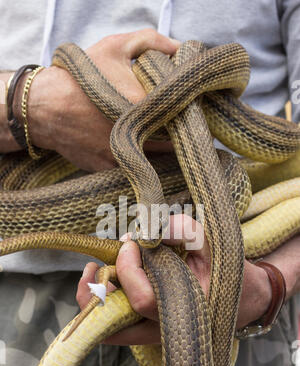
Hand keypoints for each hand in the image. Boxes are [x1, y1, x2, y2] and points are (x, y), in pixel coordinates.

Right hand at [14, 29, 178, 170]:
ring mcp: (125, 155)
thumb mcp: (115, 47)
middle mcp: (138, 134)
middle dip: (180, 133)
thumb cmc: (82, 77)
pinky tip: (138, 145)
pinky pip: (136, 167)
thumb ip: (152, 42)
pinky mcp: (112, 168)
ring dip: (163, 148)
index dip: (194, 113)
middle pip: (176, 141)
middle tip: (182, 124)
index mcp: (145, 104)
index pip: (186, 115)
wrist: (45, 107)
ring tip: (160, 133)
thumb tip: (182, 48)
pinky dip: (141, 158)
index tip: (195, 109)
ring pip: (158, 159)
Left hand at [76, 215, 273, 344]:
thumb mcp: (213, 245)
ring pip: (110, 329)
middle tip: (98, 263)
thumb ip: (186, 230)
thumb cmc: (226, 272)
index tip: (131, 242)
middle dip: (99, 291)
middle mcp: (166, 329)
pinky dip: (100, 305)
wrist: (242, 299)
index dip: (129, 268)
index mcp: (186, 312)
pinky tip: (100, 279)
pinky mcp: (147, 329)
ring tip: (92, 270)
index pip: (143, 299)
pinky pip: (114, 325)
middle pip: (117, 323)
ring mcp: (154, 333)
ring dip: (92, 301)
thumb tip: (150, 229)